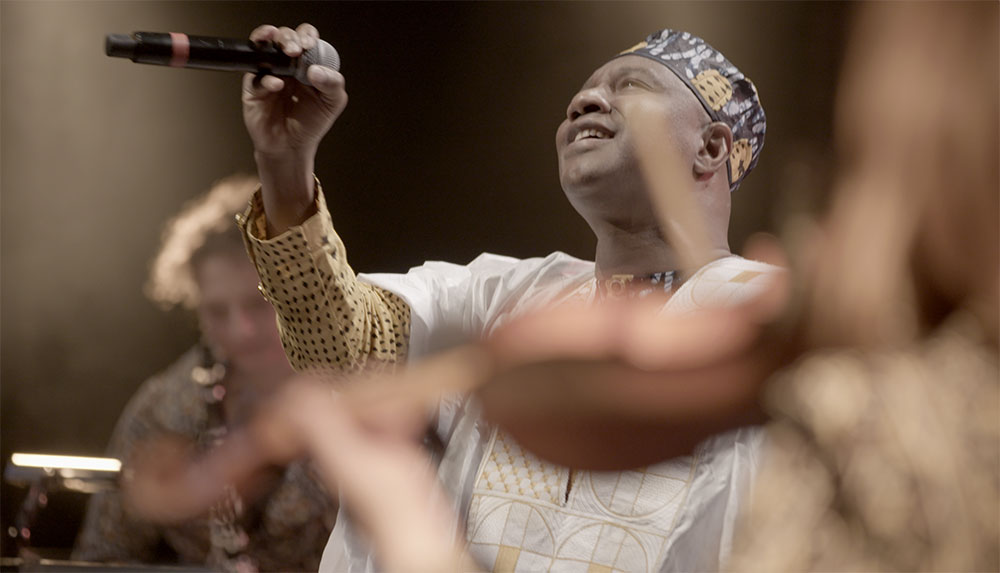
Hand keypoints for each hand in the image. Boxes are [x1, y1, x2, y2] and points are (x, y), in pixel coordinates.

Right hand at [242, 24, 347, 232]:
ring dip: (273, 41)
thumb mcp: (332, 103)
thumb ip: (333, 83)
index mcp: (307, 63)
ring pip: (264, 46)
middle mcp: (287, 65)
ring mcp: (269, 74)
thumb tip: (317, 69)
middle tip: (297, 49)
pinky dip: (267, 79)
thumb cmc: (311, 123)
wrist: (291, 148)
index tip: (309, 45)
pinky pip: (256, 76)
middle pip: (284, 36)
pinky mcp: (254, 88)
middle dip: (290, 37)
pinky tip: (277, 86)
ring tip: (286, 51)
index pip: (305, 38)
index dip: (307, 36)